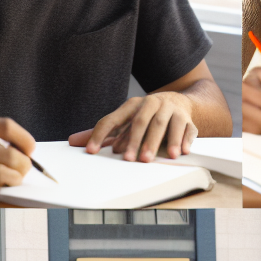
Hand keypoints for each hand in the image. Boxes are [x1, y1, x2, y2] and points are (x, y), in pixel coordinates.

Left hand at [71, 91, 197, 161]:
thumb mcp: (124, 121)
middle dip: (136, 141)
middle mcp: (151, 104)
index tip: (91, 151)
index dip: (99, 135)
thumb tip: (73, 141)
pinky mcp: (187, 119)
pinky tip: (182, 152)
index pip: (112, 120)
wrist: (178, 101)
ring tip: (159, 157)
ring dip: (162, 142)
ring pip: (165, 124)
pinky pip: (187, 128)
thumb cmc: (146, 115)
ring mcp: (170, 110)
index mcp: (131, 106)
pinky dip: (185, 140)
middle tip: (131, 159)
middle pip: (142, 122)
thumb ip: (102, 132)